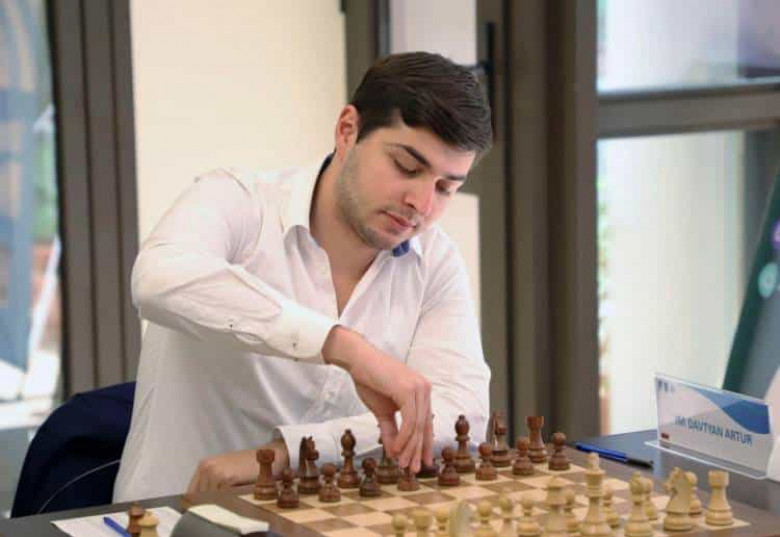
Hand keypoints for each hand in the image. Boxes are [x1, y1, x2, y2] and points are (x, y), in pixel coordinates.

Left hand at [186, 439, 288, 493]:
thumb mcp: (225, 471)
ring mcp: (214, 471)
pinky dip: (227, 500)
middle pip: (199, 497)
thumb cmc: (248, 466)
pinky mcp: (225, 477)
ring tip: (232, 498)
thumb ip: (211, 483)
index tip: (206, 507)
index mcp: (204, 465)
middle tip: (225, 501)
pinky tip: (236, 495)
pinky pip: (220, 497)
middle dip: (209, 503)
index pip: (191, 492)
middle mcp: (206, 467)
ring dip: (218, 502)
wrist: (267, 456)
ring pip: (209, 498)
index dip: (197, 502)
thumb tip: (201, 502)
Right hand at [322, 326, 433, 472]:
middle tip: (413, 470)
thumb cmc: (370, 381)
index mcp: (421, 392)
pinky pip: (410, 421)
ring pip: (418, 426)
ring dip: (410, 448)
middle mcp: (424, 389)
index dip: (424, 445)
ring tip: (403, 464)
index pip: (426, 423)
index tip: (422, 463)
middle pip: (424, 427)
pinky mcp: (409, 390)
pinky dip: (404, 438)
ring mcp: (418, 388)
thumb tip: (394, 453)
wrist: (358, 360)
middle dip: (418, 451)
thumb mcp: (382, 411)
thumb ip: (390, 430)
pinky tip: (397, 450)